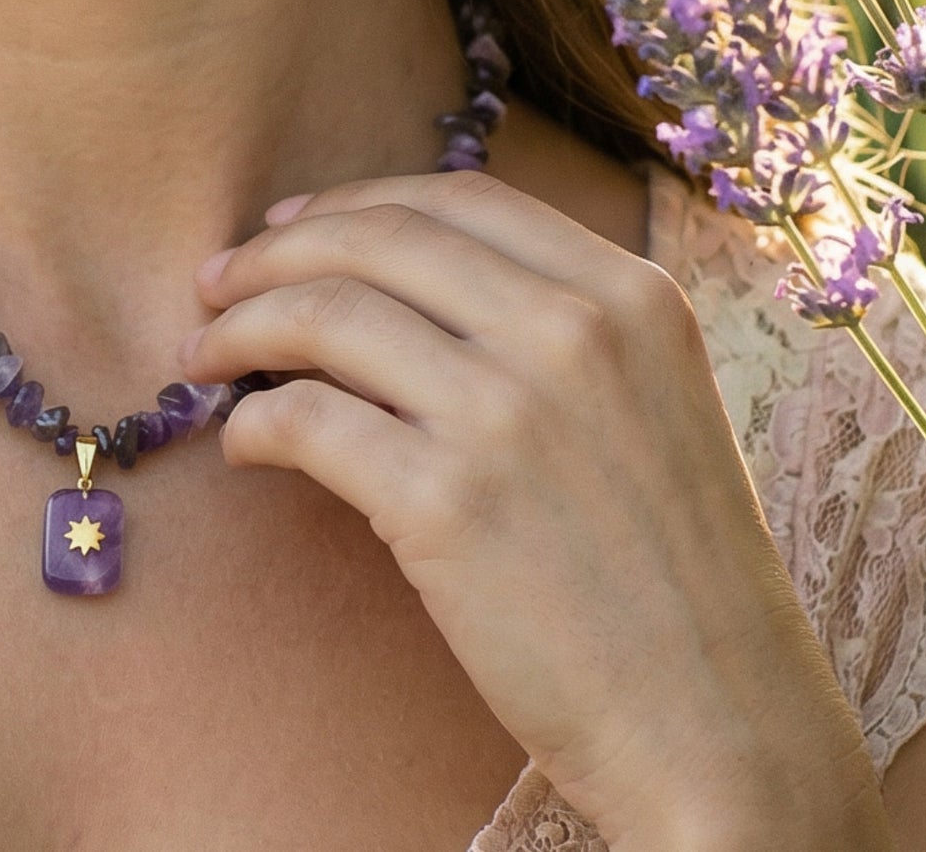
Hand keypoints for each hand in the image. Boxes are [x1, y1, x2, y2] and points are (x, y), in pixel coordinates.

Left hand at [178, 171, 892, 851]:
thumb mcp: (652, 400)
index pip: (457, 197)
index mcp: (631, 292)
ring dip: (238, 327)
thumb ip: (554, 325)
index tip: (288, 226)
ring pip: (324, 315)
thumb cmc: (678, 574)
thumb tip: (388, 282)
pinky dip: (252, 424)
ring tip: (201, 355)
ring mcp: (509, 412)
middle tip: (213, 282)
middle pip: (378, 239)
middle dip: (272, 252)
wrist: (723, 727)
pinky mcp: (447, 503)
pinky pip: (306, 421)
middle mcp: (573, 331)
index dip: (353, 201)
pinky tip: (243, 444)